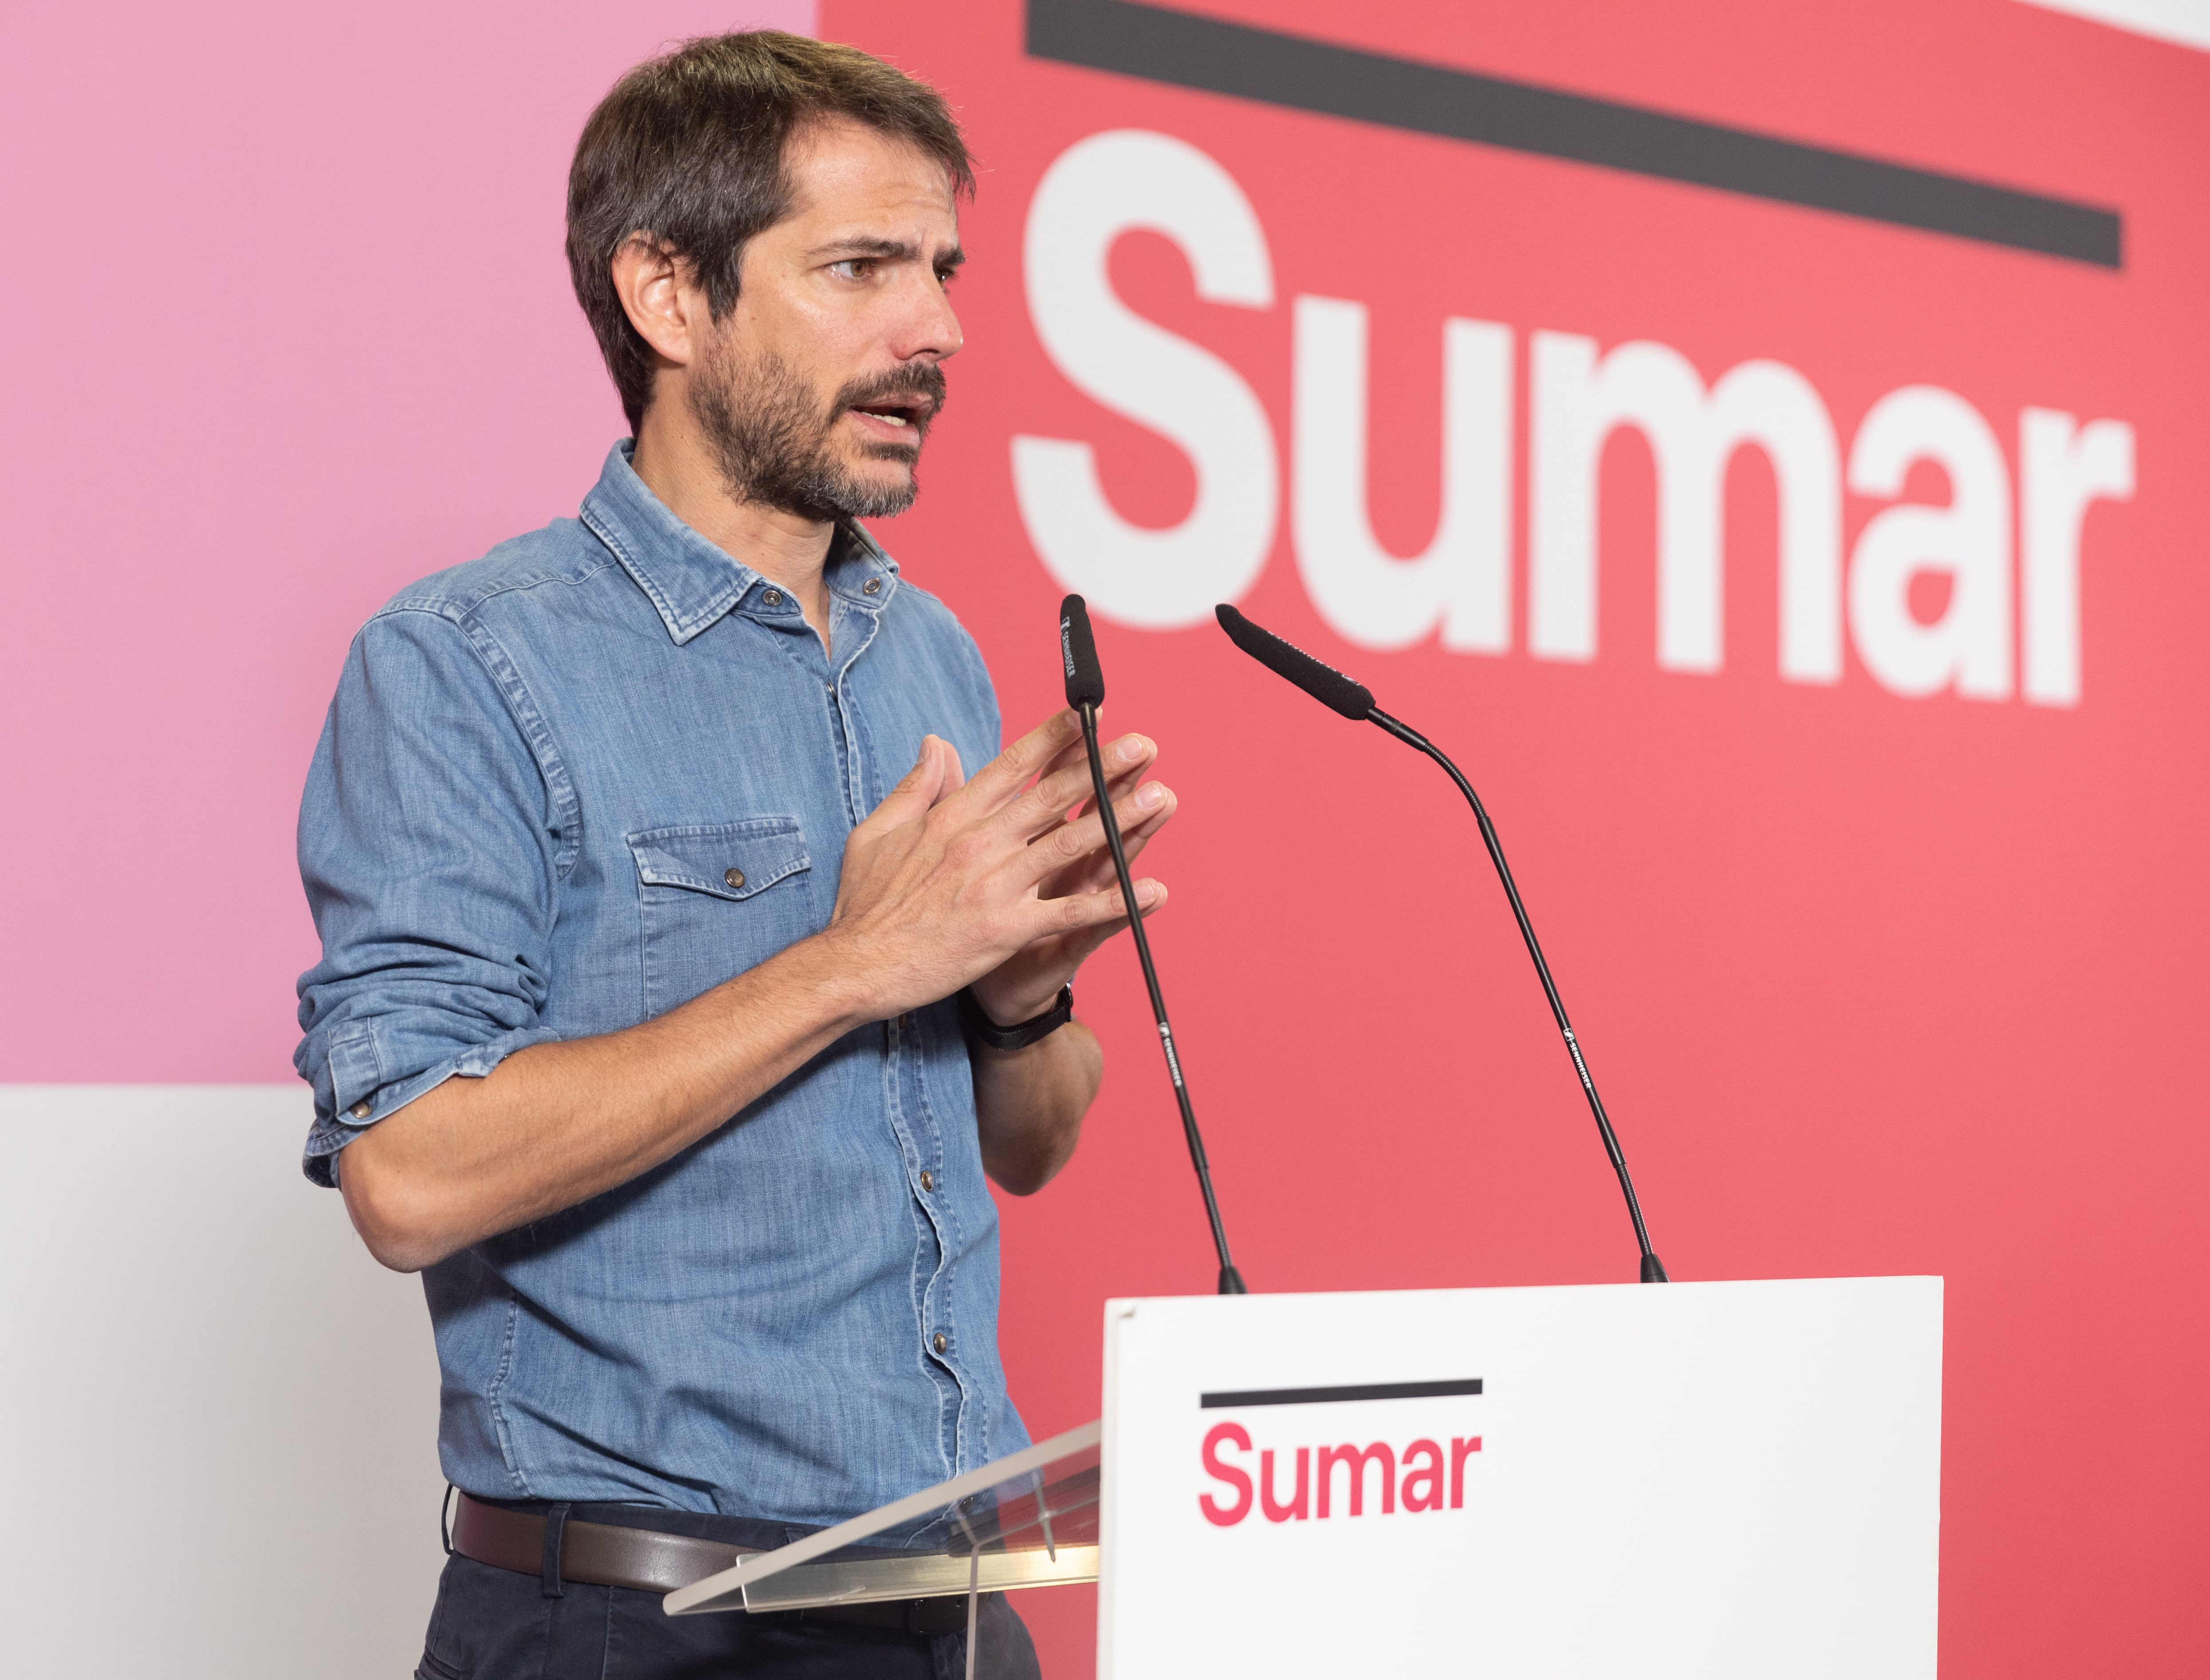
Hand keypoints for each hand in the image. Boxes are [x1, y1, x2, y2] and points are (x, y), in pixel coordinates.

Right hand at [823, 710, 1170, 1023]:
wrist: (857, 966)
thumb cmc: (865, 903)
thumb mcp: (877, 830)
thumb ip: (916, 785)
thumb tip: (938, 742)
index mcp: (952, 816)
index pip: (1012, 765)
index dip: (1054, 738)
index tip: (1087, 716)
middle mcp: (979, 842)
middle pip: (1052, 795)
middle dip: (1102, 766)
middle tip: (1142, 744)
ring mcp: (996, 885)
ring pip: (1069, 843)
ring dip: (1119, 819)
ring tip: (1160, 797)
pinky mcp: (1007, 929)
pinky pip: (1071, 911)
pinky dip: (1114, 901)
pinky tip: (1151, 891)